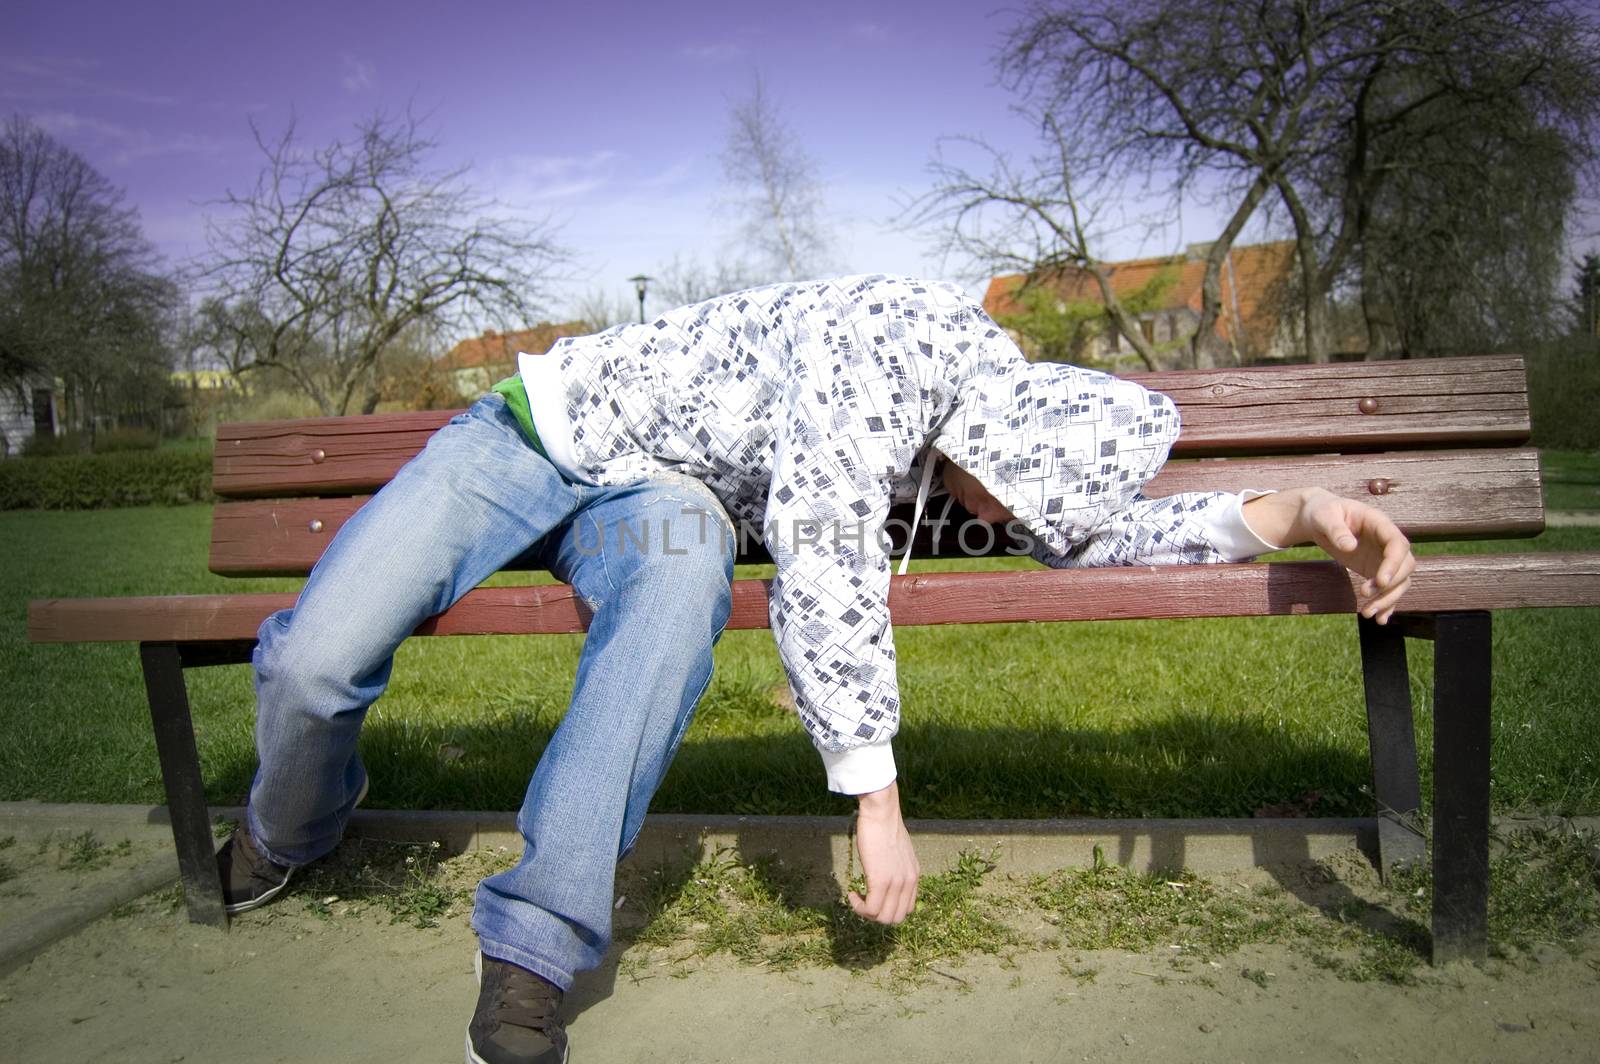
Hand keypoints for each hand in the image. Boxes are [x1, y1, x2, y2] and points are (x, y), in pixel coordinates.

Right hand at [849, 780, 919, 923]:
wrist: (881, 812)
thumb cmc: (884, 826)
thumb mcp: (898, 851)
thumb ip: (897, 867)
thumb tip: (884, 874)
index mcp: (914, 876)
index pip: (906, 909)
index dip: (888, 910)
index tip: (873, 898)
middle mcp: (909, 882)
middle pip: (895, 918)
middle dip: (877, 916)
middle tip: (863, 901)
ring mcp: (896, 883)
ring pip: (883, 918)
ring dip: (866, 913)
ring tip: (857, 898)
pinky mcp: (881, 881)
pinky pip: (871, 909)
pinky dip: (859, 907)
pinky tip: (852, 894)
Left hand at [1243, 487, 1416, 623]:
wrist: (1319, 518)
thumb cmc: (1323, 512)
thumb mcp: (1324, 516)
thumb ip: (1336, 530)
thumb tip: (1349, 546)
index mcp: (1379, 523)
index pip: (1398, 545)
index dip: (1393, 564)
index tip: (1380, 582)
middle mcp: (1387, 541)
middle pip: (1404, 566)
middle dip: (1389, 585)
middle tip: (1365, 594)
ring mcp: (1383, 557)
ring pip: (1400, 581)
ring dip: (1388, 599)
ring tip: (1367, 613)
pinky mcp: (1376, 569)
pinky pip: (1389, 589)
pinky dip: (1386, 604)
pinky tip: (1379, 619)